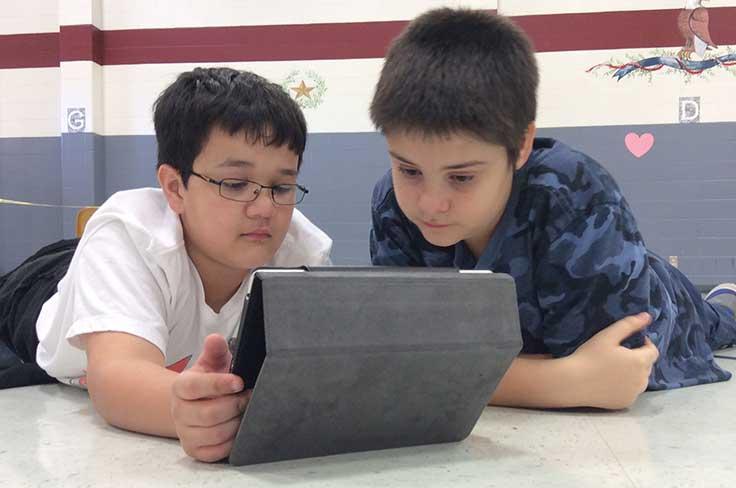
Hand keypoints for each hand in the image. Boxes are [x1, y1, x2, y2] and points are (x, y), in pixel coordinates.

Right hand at [171, 334, 249, 461]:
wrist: (194, 405)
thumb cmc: (208, 382)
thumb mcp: (211, 363)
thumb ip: (214, 350)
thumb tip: (215, 339)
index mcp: (181, 387)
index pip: (196, 387)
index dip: (219, 384)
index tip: (239, 382)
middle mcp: (179, 412)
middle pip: (209, 414)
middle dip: (235, 405)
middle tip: (249, 397)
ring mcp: (185, 433)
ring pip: (216, 433)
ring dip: (237, 422)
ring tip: (246, 411)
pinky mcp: (195, 451)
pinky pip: (217, 451)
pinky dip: (233, 440)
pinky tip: (239, 427)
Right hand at [570, 313, 658, 409]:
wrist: (572, 382)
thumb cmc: (589, 356)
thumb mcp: (608, 336)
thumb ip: (629, 325)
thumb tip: (647, 316)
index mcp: (640, 362)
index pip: (653, 351)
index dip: (644, 344)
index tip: (629, 341)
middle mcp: (642, 380)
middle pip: (647, 366)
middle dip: (638, 358)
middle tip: (618, 355)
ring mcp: (634, 394)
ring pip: (640, 380)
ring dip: (634, 373)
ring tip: (614, 369)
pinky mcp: (625, 403)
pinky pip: (631, 392)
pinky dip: (625, 387)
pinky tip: (610, 382)